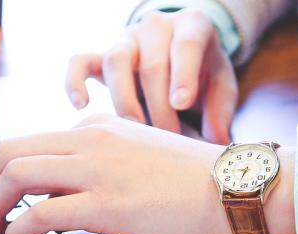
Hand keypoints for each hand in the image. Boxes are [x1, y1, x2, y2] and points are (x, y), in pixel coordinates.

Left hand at [0, 114, 295, 233]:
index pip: (30, 142)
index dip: (1, 174)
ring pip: (16, 175)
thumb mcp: (140, 156)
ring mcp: (97, 170)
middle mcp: (91, 140)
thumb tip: (65, 193)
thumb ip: (103, 164)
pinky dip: (16, 231)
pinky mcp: (107, 204)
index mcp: (98, 128)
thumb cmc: (197, 181)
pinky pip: (40, 213)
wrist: (235, 186)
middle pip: (8, 152)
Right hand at [65, 8, 237, 143]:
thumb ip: (221, 112)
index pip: (186, 45)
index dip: (183, 75)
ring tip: (136, 132)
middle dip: (159, 107)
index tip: (181, 104)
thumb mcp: (221, 86)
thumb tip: (216, 143)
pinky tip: (81, 105)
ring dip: (125, 101)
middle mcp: (156, 26)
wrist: (182, 55)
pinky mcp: (102, 55)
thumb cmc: (204, 73)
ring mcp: (126, 39)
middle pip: (151, 64)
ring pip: (116, 61)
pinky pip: (80, 61)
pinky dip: (75, 81)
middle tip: (168, 139)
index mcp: (192, 26)